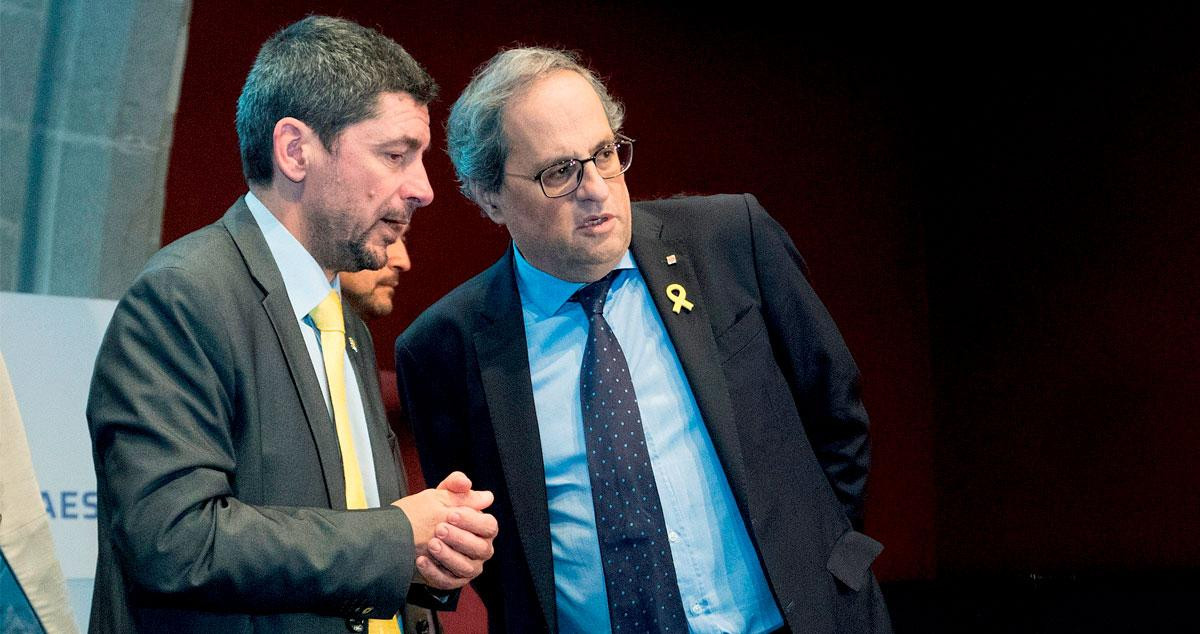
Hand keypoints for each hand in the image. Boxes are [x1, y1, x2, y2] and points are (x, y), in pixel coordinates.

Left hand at [391, 471, 497, 589]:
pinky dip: (434, 572)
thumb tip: (466, 482)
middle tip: (439, 529)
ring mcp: (469, 567)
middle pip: (480, 548)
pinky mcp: (454, 581)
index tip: (451, 514)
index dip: (472, 521)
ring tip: (431, 544)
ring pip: (465, 567)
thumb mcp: (443, 495)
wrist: (412, 534)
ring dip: (448, 556)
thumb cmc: (435, 512)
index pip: (488, 526)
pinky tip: (421, 560)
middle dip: (460, 538)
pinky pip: (448, 581)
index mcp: (485, 528)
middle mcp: (482, 549)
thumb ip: (454, 485)